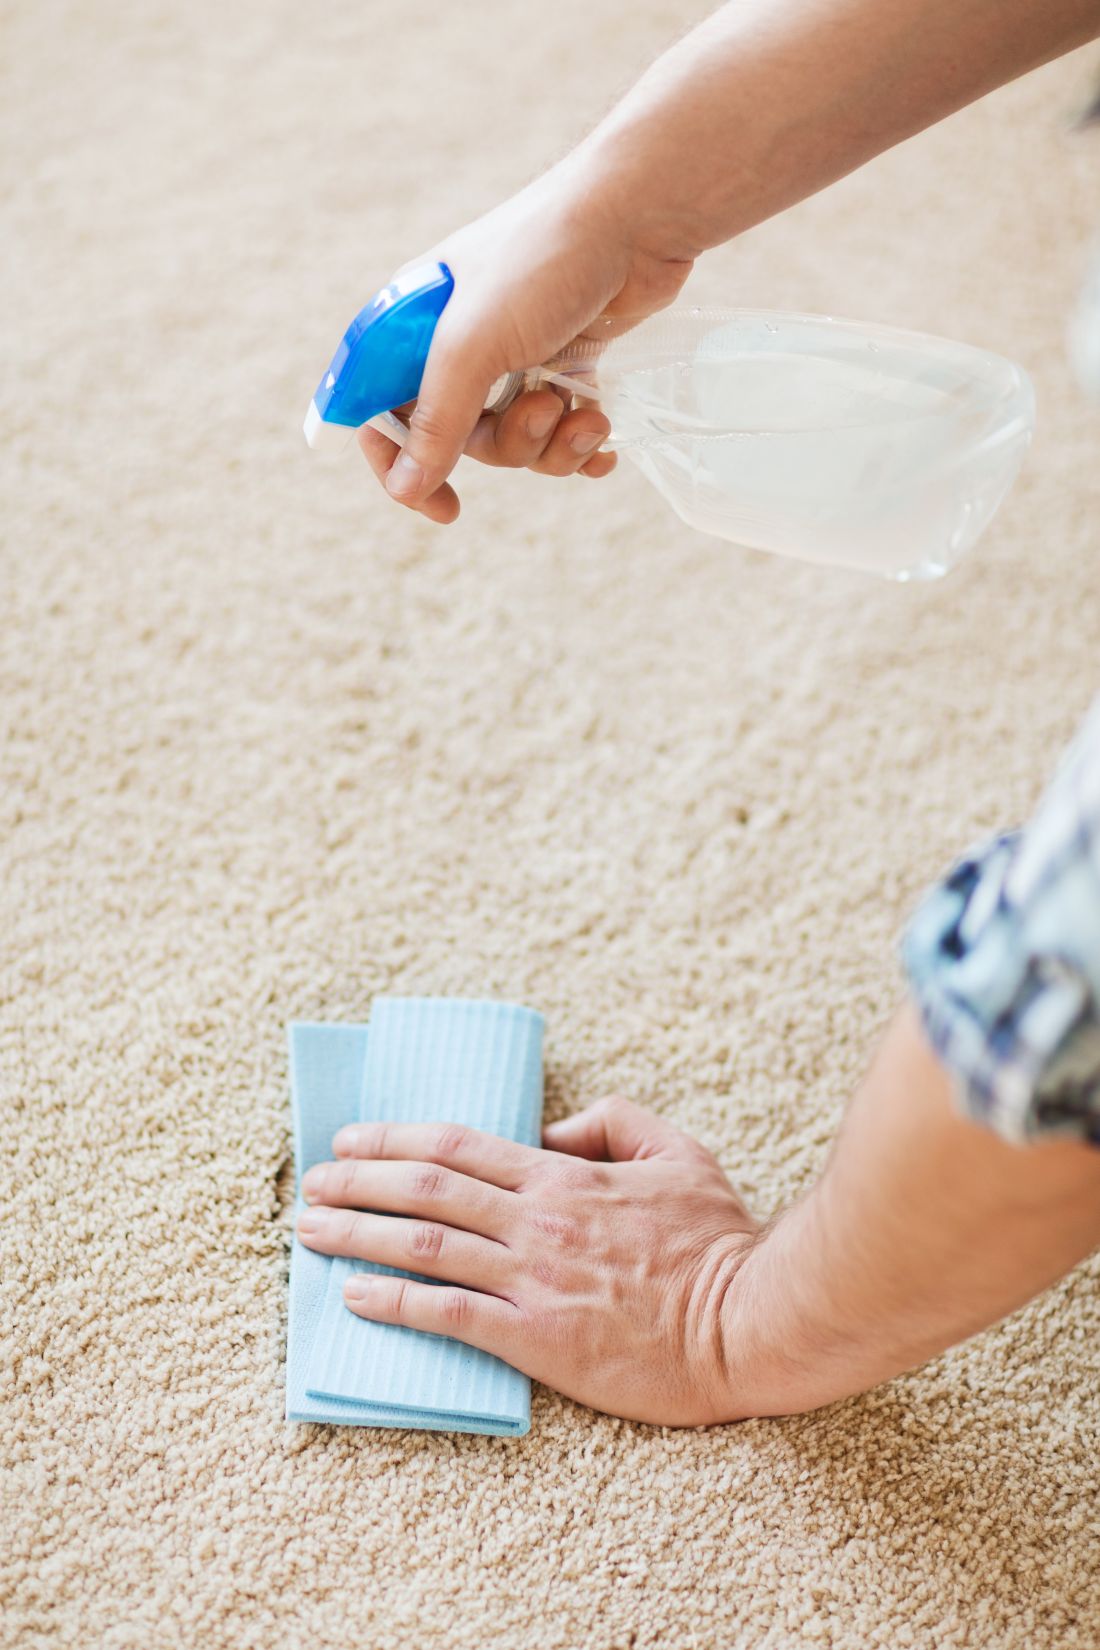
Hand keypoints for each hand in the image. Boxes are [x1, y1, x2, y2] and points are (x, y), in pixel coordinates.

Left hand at [297, 1096, 759, 1425]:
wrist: (748, 1322)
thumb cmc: (717, 1241)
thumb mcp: (677, 1151)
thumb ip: (612, 1124)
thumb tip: (552, 1129)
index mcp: (563, 1176)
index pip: (458, 1146)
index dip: (395, 1138)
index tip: (351, 1139)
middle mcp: (536, 1221)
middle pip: (426, 1188)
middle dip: (358, 1180)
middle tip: (313, 1180)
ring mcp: (533, 1279)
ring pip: (424, 1245)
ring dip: (358, 1234)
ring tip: (310, 1230)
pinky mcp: (537, 1338)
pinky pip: (448, 1315)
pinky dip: (394, 1302)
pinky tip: (354, 1295)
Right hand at [363, 162, 693, 522]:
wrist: (641, 216)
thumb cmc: (543, 263)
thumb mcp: (474, 345)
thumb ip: (437, 421)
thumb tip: (405, 490)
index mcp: (414, 326)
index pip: (380, 411)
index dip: (400, 465)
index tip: (440, 507)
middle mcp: (459, 342)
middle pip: (461, 439)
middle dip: (509, 443)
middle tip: (544, 411)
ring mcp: (514, 353)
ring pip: (516, 440)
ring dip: (553, 443)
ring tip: (587, 416)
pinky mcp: (566, 360)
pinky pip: (559, 430)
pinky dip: (581, 445)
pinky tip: (605, 443)